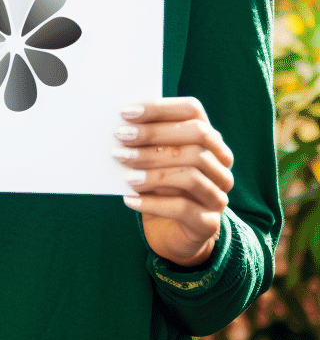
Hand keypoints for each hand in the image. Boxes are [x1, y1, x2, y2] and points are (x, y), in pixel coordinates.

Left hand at [113, 98, 233, 265]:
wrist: (172, 231)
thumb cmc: (159, 184)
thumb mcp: (153, 158)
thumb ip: (145, 141)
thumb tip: (119, 126)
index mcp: (208, 139)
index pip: (192, 111)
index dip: (160, 108)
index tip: (125, 112)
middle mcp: (220, 163)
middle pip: (196, 138)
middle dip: (153, 135)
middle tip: (120, 137)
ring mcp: (219, 193)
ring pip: (191, 174)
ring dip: (152, 172)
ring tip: (126, 174)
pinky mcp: (209, 222)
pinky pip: (183, 208)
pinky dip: (152, 203)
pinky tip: (129, 199)